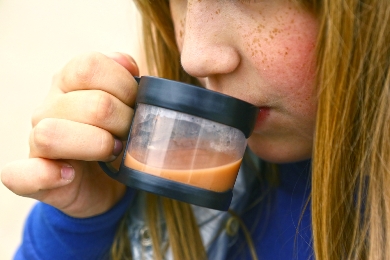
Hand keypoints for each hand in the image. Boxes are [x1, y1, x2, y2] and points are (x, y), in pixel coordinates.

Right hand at [1, 52, 138, 217]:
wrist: (110, 180)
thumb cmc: (118, 134)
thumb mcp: (127, 102)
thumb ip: (125, 77)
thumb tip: (126, 64)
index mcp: (69, 82)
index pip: (90, 66)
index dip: (123, 85)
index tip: (136, 103)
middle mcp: (48, 108)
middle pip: (92, 105)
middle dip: (124, 122)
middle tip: (129, 134)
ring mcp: (36, 143)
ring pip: (52, 134)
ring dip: (97, 146)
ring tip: (112, 152)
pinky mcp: (31, 179)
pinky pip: (18, 175)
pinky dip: (45, 175)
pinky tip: (69, 174)